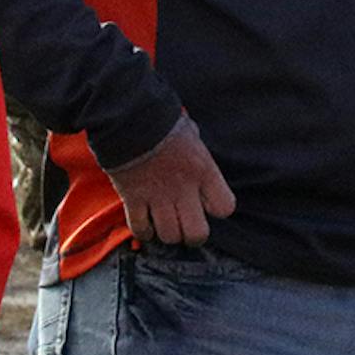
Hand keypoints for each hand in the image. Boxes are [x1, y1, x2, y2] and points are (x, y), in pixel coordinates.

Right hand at [104, 116, 236, 246]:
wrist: (130, 118)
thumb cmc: (163, 123)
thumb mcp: (193, 135)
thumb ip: (199, 155)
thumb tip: (200, 163)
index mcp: (204, 171)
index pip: (224, 207)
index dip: (217, 208)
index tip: (208, 204)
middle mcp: (184, 189)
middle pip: (197, 233)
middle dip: (193, 236)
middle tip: (187, 228)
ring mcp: (157, 196)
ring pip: (169, 236)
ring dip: (168, 234)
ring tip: (166, 225)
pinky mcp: (133, 199)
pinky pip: (140, 228)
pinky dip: (143, 231)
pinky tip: (146, 225)